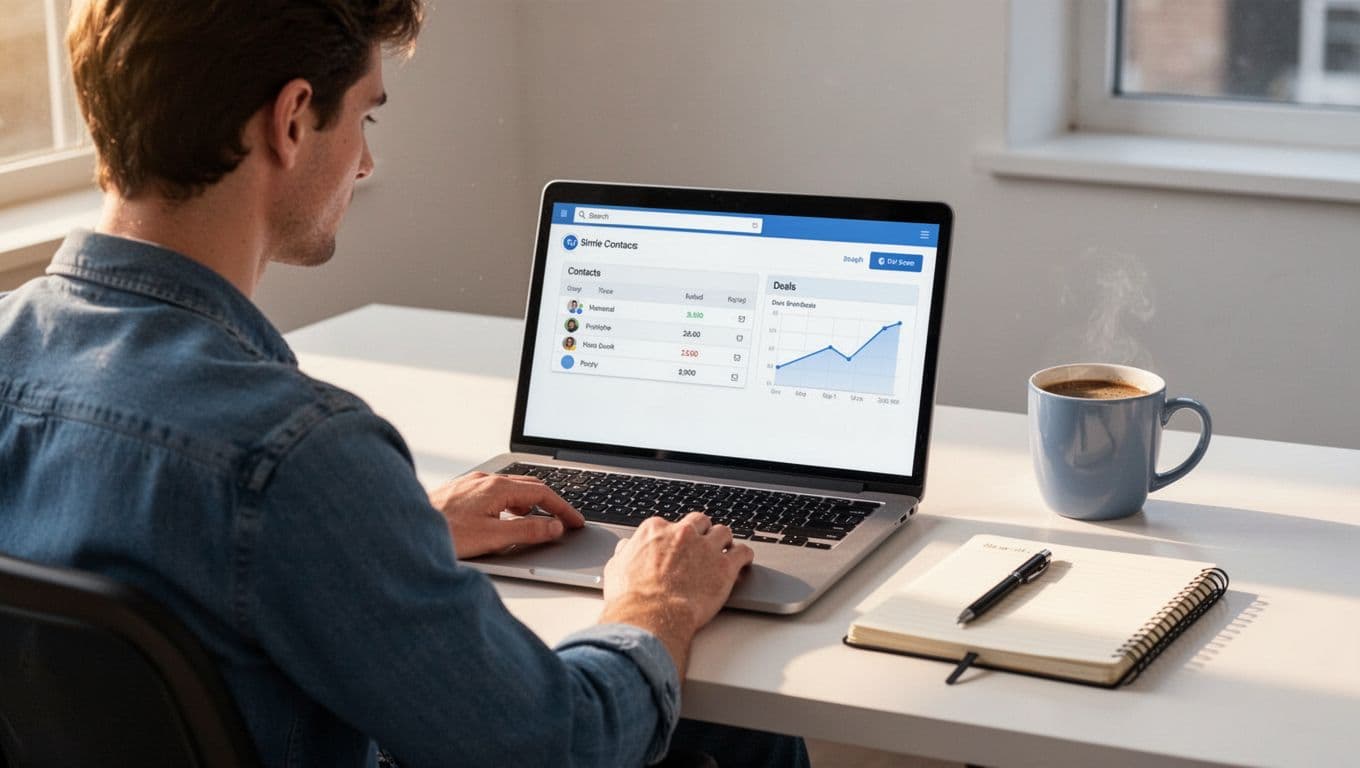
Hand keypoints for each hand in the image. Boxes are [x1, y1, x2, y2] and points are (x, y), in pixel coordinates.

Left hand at [429, 472, 584, 558]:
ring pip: (510, 489)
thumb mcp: (493, 537)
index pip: (541, 492)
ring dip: (530, 503)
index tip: (575, 521)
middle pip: (528, 487)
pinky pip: (495, 493)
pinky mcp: (460, 491)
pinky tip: (506, 518)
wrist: (404, 530)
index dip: (562, 508)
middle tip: (565, 520)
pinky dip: (511, 504)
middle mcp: (485, 480)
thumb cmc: (443, 534)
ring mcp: (471, 483)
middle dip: (550, 504)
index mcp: (497, 487)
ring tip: (540, 521)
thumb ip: (527, 532)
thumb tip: (553, 527)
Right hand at [599, 512, 753, 675]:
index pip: (670, 524)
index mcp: (656, 530)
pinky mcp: (725, 566)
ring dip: (724, 541)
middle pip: (700, 522)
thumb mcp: (617, 569)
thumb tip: (627, 548)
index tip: (678, 546)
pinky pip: (743, 552)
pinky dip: (745, 556)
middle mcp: (682, 533)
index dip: (676, 537)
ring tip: (726, 551)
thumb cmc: (631, 597)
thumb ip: (626, 553)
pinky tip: (744, 561)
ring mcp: (706, 547)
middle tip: (703, 545)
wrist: (651, 616)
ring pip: (723, 532)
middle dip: (702, 532)